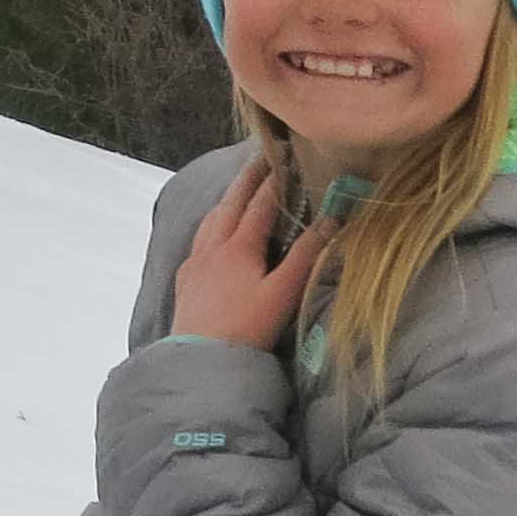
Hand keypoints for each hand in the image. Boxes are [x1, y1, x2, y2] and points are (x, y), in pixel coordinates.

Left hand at [170, 162, 333, 351]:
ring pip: (210, 219)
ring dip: (226, 200)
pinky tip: (212, 233)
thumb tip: (331, 221)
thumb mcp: (283, 292)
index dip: (273, 180)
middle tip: (258, 159)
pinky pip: (198, 239)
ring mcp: (195, 261)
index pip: (259, 204)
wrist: (201, 358)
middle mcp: (212, 246)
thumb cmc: (248, 326)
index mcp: (238, 246)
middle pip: (229, 204)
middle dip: (245, 180)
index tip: (285, 157)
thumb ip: (307, 256)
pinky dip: (210, 224)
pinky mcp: (185, 278)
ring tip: (237, 189)